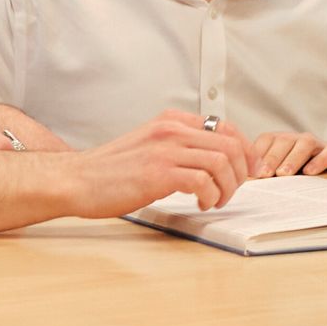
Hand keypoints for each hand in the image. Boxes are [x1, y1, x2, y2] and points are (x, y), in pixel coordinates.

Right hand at [66, 111, 251, 215]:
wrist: (76, 180)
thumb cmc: (110, 170)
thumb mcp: (149, 144)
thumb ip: (178, 145)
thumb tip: (213, 159)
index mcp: (172, 121)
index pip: (226, 127)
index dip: (246, 150)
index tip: (251, 170)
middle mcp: (172, 130)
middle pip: (231, 144)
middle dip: (242, 172)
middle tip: (233, 191)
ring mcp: (165, 150)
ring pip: (222, 162)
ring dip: (227, 187)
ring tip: (214, 200)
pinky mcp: (158, 173)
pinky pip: (203, 181)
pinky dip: (210, 195)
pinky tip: (200, 204)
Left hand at [250, 131, 326, 177]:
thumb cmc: (301, 178)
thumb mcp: (280, 175)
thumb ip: (264, 175)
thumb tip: (244, 182)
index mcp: (282, 142)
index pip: (267, 140)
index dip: (258, 153)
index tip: (251, 172)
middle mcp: (299, 140)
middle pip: (284, 141)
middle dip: (272, 158)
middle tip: (264, 174)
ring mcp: (318, 145)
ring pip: (305, 144)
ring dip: (292, 158)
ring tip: (284, 174)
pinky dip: (319, 161)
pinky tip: (310, 172)